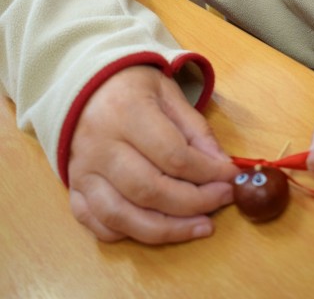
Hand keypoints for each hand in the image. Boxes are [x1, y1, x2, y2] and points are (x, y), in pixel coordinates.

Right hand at [67, 65, 236, 243]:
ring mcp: (83, 171)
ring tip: (201, 226)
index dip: (208, 172)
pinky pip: (100, 224)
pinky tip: (158, 227)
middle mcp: (100, 145)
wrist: (85, 86)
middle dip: (194, 203)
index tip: (232, 176)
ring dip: (168, 230)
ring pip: (123, 216)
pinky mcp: (74, 189)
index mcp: (127, 112)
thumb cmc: (133, 87)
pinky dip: (130, 234)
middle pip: (150, 190)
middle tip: (222, 199)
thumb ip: (196, 129)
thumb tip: (222, 166)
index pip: (173, 155)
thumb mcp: (169, 93)